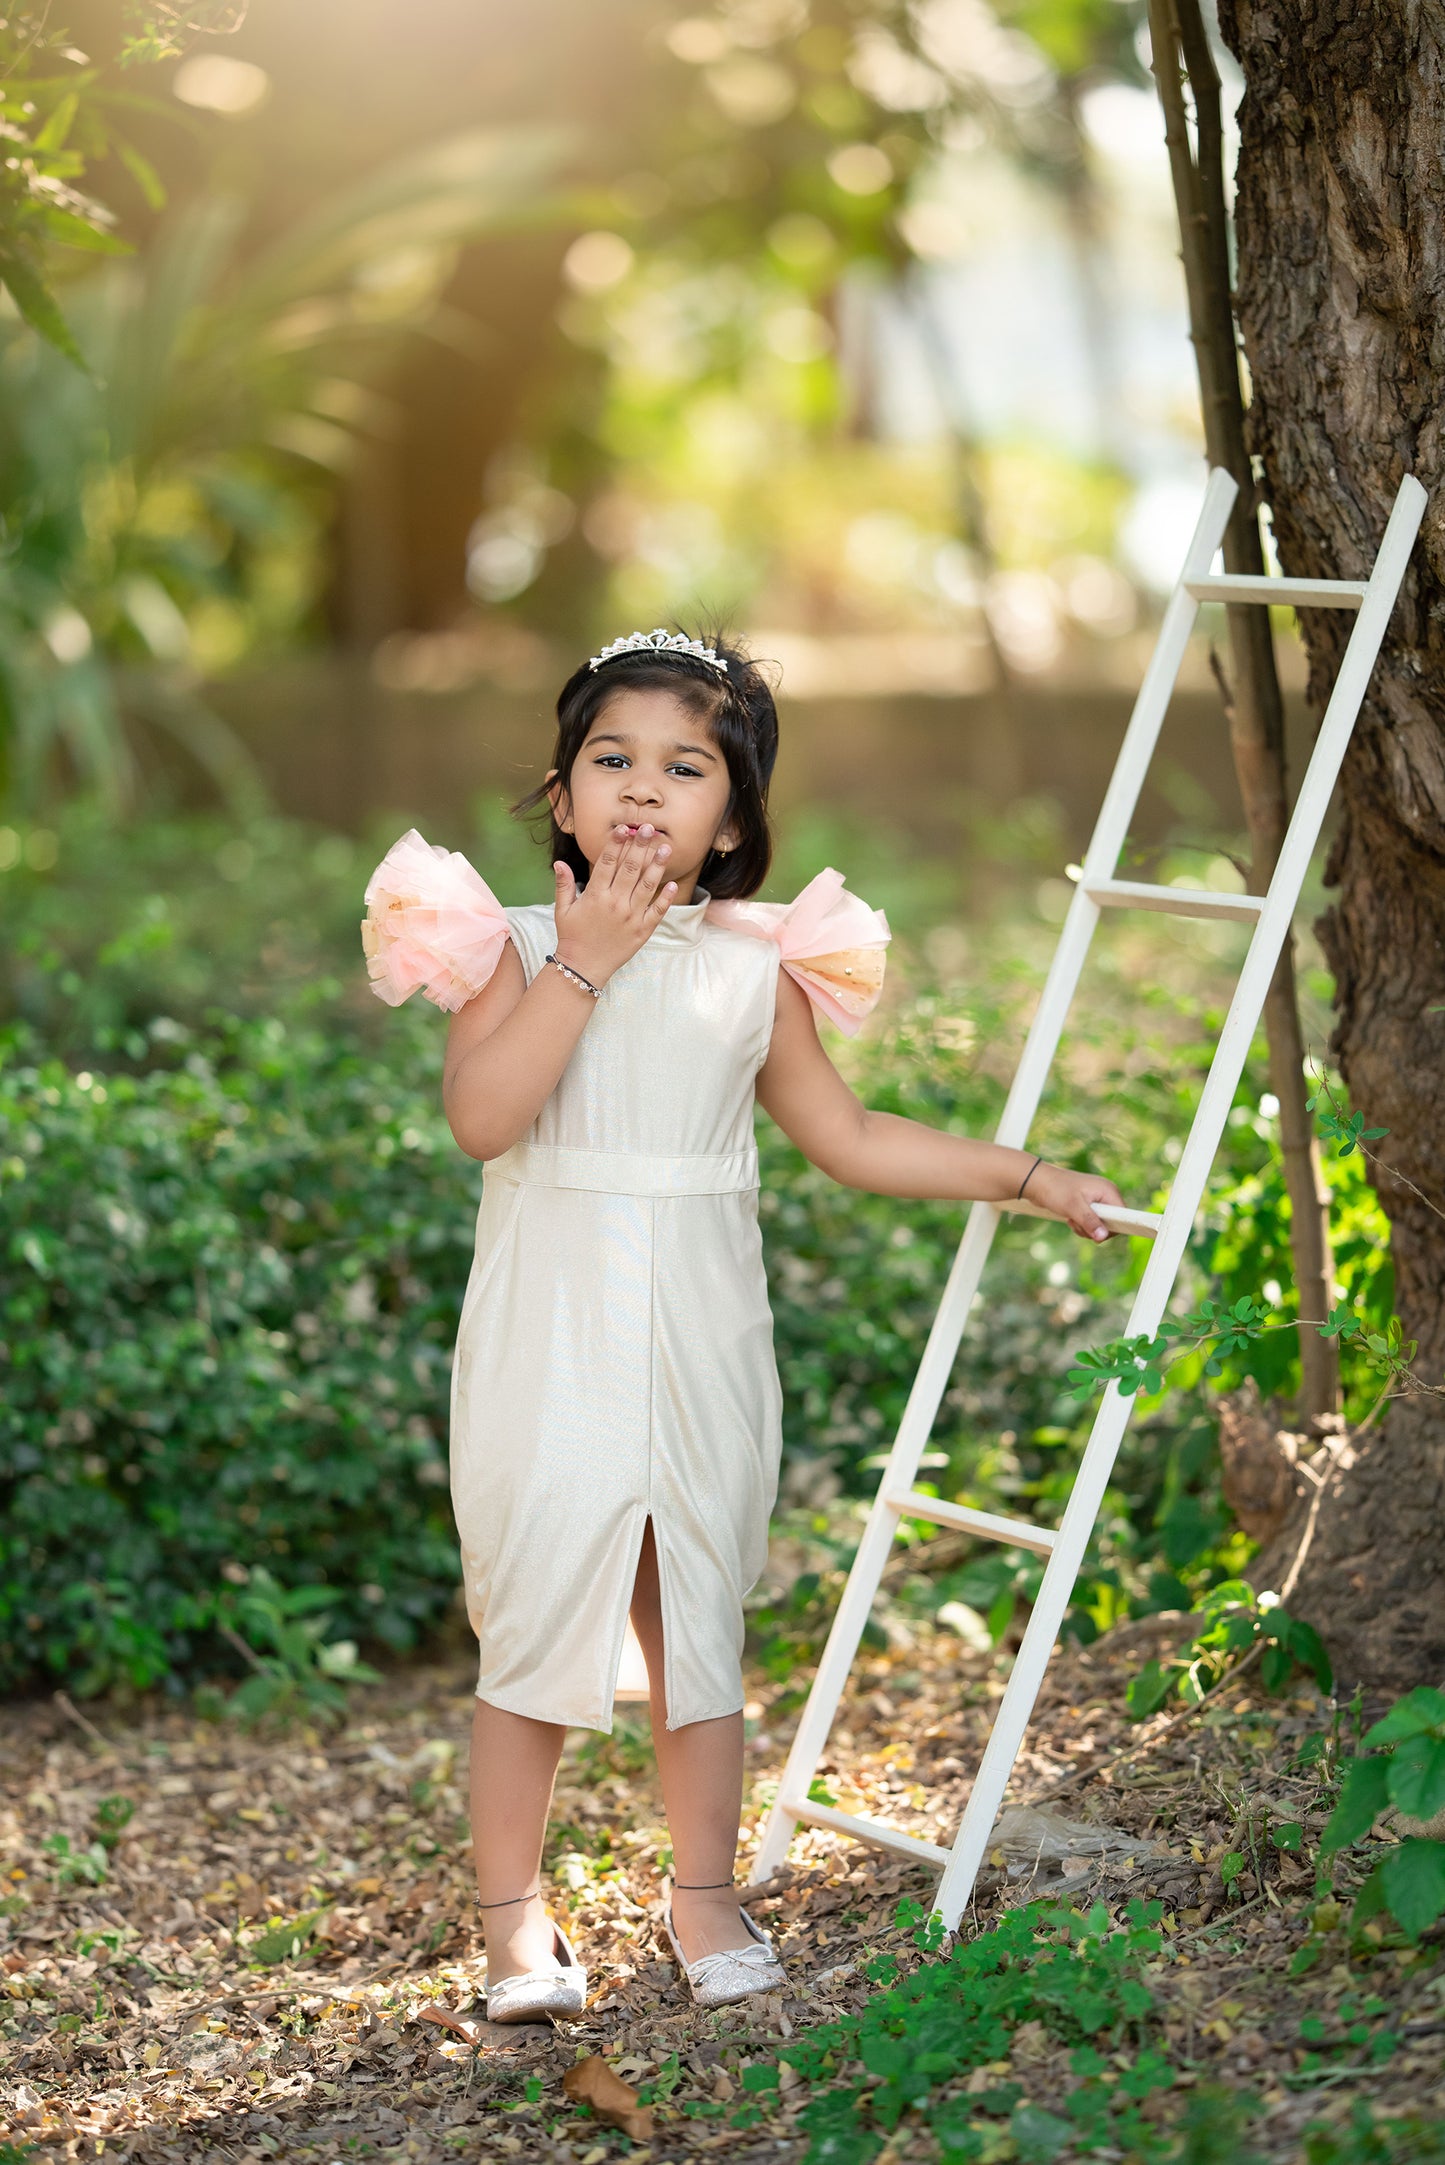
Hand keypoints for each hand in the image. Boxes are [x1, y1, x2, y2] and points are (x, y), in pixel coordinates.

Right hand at [552, 824, 677, 984]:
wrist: (583, 968)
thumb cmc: (572, 936)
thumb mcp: (563, 910)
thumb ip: (563, 885)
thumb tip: (559, 863)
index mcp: (595, 896)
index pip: (607, 863)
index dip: (616, 844)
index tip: (624, 827)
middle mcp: (615, 904)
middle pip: (630, 869)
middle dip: (640, 847)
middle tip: (649, 828)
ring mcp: (631, 917)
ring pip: (647, 886)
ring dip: (657, 866)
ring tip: (666, 847)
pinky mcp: (643, 931)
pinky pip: (657, 912)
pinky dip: (665, 898)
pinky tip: (672, 883)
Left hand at [1029, 1164, 1124, 1242]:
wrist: (1038, 1182)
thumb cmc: (1056, 1190)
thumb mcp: (1073, 1207)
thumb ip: (1089, 1221)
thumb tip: (1103, 1236)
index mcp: (1108, 1191)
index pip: (1123, 1216)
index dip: (1111, 1227)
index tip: (1095, 1231)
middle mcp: (1106, 1194)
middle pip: (1112, 1223)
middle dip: (1094, 1229)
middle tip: (1078, 1223)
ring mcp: (1098, 1200)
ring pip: (1100, 1225)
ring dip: (1085, 1228)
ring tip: (1072, 1219)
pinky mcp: (1089, 1205)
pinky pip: (1091, 1222)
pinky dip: (1081, 1225)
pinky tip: (1071, 1219)